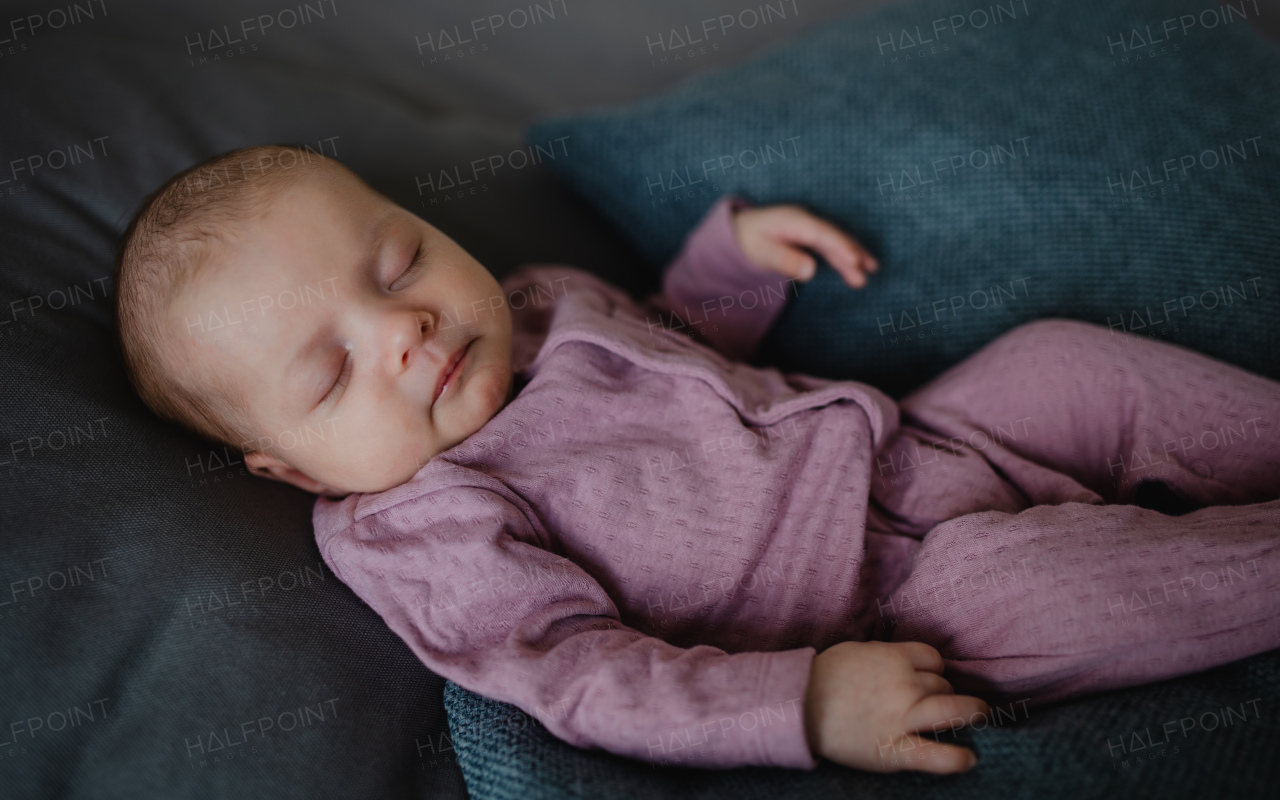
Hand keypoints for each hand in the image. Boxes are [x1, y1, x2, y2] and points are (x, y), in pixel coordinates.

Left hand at [731, 203, 878, 288]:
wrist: (740, 230)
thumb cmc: (748, 240)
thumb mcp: (761, 252)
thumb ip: (785, 260)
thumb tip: (811, 271)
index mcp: (794, 220)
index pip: (821, 233)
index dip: (839, 246)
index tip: (854, 260)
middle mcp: (806, 220)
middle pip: (833, 236)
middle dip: (852, 253)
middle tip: (869, 270)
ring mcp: (809, 227)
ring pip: (835, 241)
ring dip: (852, 255)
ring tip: (871, 270)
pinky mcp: (811, 235)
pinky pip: (830, 245)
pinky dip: (844, 255)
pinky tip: (856, 266)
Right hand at [804, 640, 989, 773]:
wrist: (798, 705)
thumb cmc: (824, 676)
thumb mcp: (858, 651)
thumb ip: (887, 656)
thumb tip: (907, 663)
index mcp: (894, 657)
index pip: (933, 659)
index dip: (932, 668)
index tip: (927, 677)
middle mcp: (906, 684)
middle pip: (942, 684)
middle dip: (940, 690)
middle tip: (932, 700)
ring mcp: (903, 717)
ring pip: (953, 708)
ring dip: (971, 712)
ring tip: (978, 716)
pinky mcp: (894, 749)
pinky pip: (935, 755)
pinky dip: (956, 758)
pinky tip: (970, 759)